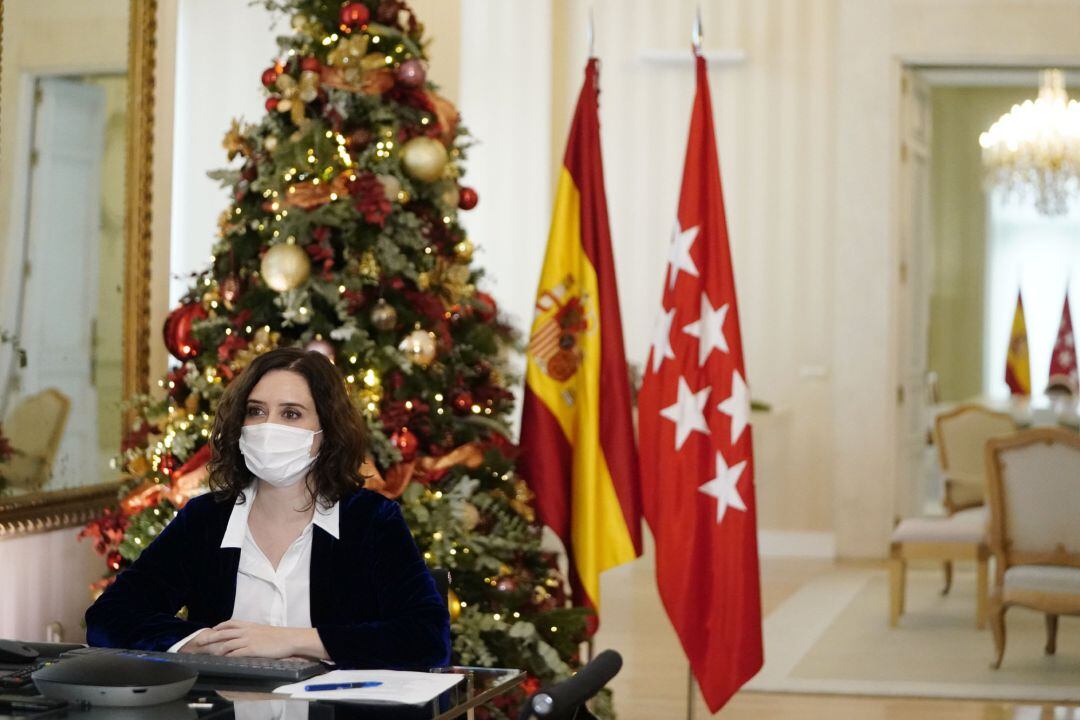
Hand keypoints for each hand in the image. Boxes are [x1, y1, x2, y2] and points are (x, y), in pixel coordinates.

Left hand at [186, 620, 301, 658]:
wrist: (289, 639)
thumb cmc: (279, 636)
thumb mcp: (263, 630)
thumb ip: (253, 632)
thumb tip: (246, 637)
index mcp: (249, 625)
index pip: (230, 623)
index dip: (218, 627)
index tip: (211, 630)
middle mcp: (246, 631)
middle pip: (223, 633)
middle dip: (210, 638)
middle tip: (200, 643)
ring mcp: (248, 640)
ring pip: (227, 644)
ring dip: (217, 650)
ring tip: (211, 655)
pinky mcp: (252, 650)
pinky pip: (235, 653)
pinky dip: (228, 656)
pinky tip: (224, 660)